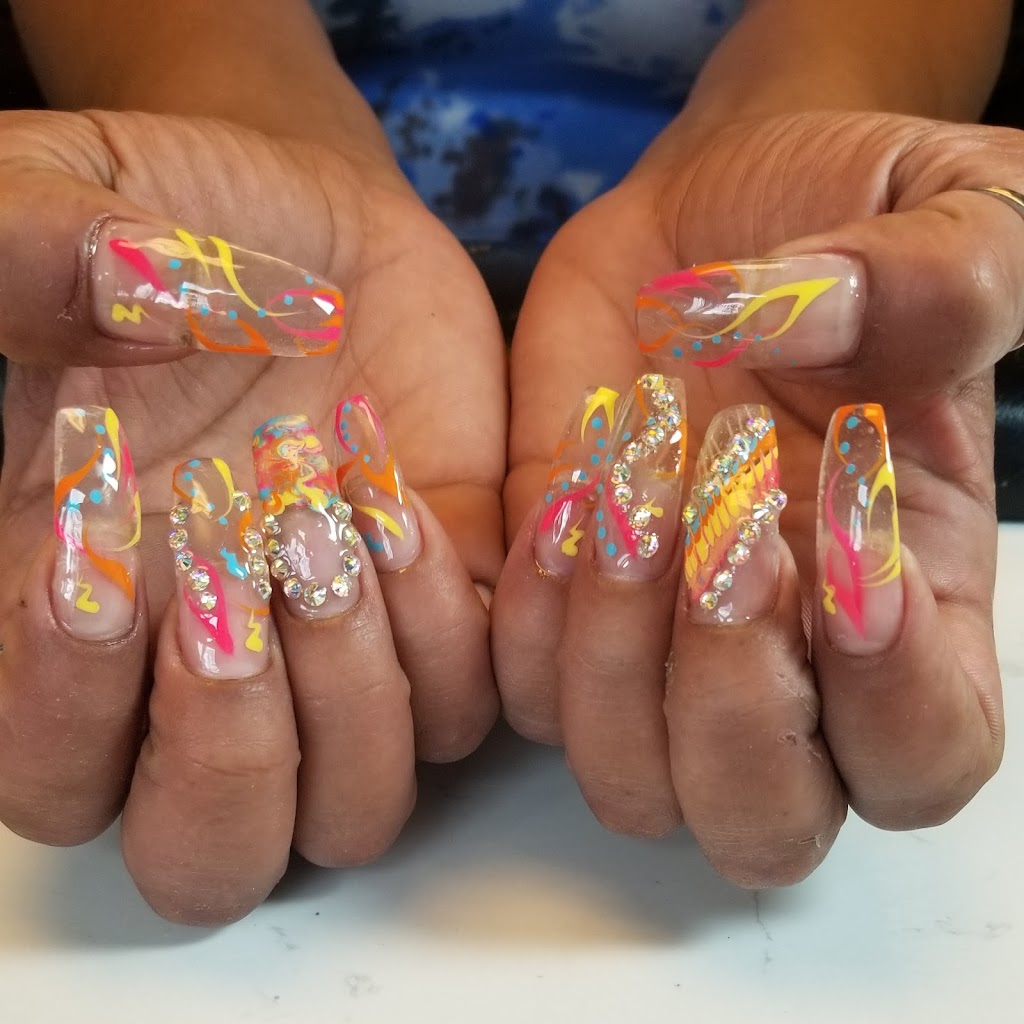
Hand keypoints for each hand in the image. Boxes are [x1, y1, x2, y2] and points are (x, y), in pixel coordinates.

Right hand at [0, 109, 504, 920]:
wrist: (310, 231)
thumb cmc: (166, 222)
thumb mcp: (53, 201)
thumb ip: (23, 254)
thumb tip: (122, 311)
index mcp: (74, 618)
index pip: (53, 780)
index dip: (65, 710)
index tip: (104, 555)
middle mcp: (204, 673)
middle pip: (212, 857)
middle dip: (230, 751)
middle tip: (243, 578)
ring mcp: (337, 658)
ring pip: (357, 806)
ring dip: (355, 685)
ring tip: (333, 515)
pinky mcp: (446, 614)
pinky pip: (468, 710)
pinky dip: (449, 632)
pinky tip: (402, 503)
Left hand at [494, 110, 1015, 884]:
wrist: (708, 226)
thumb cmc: (841, 222)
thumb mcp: (943, 213)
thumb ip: (933, 279)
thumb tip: (803, 324)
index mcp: (911, 601)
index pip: (924, 752)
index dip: (893, 698)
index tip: (840, 550)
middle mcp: (784, 654)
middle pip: (759, 820)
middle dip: (729, 706)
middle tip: (721, 541)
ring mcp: (654, 641)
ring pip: (622, 773)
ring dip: (611, 653)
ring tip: (627, 492)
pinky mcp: (557, 601)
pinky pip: (520, 689)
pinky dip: (527, 617)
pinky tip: (562, 495)